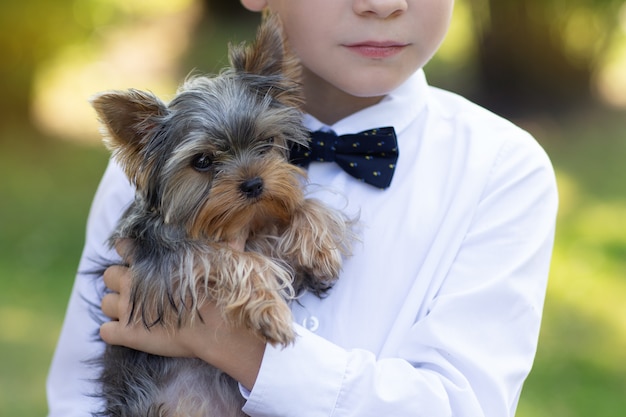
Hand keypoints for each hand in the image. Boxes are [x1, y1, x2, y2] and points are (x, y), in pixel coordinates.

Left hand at [99, 240, 264, 389]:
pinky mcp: (127, 334)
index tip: (138, 260)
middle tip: (139, 290)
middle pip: (108, 275)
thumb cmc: (220, 289)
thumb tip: (229, 226)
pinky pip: (105, 332)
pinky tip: (131, 333)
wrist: (218, 325)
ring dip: (116, 307)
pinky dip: (115, 333)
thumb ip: (212, 239)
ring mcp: (127, 308)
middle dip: (120, 281)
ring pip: (104, 303)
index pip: (123, 247)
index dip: (129, 253)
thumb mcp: (220, 253)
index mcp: (149, 260)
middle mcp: (132, 281)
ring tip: (136, 313)